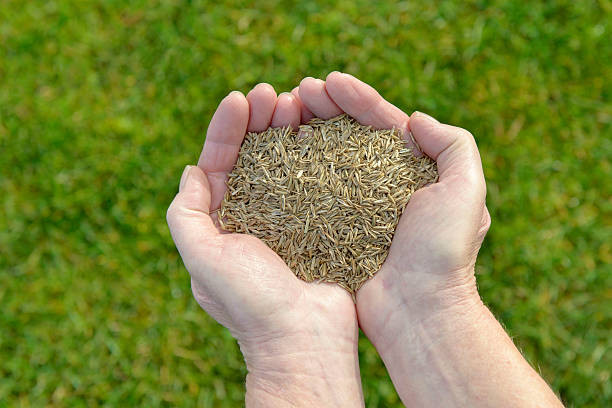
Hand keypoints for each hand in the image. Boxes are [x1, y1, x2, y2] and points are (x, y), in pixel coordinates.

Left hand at [167, 84, 362, 406]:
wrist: (304, 340)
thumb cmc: (251, 304)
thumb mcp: (203, 260)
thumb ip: (186, 216)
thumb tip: (191, 171)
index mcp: (220, 224)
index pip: (218, 163)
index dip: (226, 129)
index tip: (241, 98)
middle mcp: (251, 219)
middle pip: (252, 157)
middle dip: (258, 122)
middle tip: (274, 94)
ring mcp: (287, 221)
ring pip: (284, 164)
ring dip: (287, 132)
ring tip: (298, 103)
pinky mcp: (318, 225)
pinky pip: (315, 182)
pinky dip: (315, 155)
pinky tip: (322, 133)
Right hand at [298, 72, 561, 406]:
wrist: (418, 311)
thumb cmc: (444, 253)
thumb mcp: (466, 191)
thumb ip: (454, 145)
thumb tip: (414, 119)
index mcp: (414, 171)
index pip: (383, 123)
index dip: (358, 98)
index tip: (329, 81)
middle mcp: (383, 185)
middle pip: (350, 135)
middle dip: (326, 108)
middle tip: (298, 92)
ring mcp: (356, 207)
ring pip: (328, 159)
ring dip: (307, 132)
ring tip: (284, 112)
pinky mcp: (334, 229)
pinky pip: (312, 192)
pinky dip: (297, 169)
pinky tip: (280, 152)